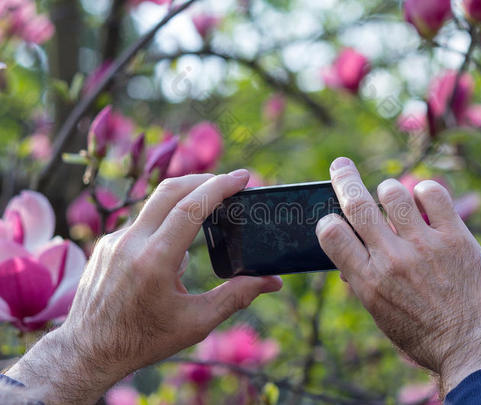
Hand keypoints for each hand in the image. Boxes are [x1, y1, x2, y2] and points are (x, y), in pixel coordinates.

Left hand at [6, 171, 281, 404]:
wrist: (89, 351)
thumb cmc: (145, 340)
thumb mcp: (197, 322)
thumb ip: (237, 296)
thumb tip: (271, 281)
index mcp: (155, 260)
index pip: (191, 206)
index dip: (220, 186)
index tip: (243, 177)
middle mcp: (131, 243)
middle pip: (170, 189)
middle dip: (204, 179)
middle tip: (229, 183)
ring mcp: (114, 240)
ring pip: (155, 205)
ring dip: (185, 201)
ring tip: (210, 213)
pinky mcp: (107, 244)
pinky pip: (142, 224)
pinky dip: (165, 224)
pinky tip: (176, 247)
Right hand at [316, 157, 480, 394]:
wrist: (475, 349)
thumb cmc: (426, 337)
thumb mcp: (383, 317)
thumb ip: (365, 283)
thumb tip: (348, 262)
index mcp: (368, 282)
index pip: (331, 234)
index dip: (328, 220)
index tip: (333, 217)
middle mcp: (391, 259)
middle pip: (357, 204)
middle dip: (344, 179)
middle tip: (341, 166)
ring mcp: (424, 246)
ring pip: (392, 193)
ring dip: (388, 190)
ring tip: (393, 196)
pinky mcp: (456, 238)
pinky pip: (433, 194)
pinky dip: (424, 190)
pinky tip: (425, 199)